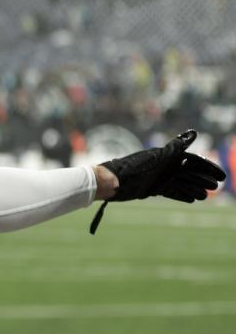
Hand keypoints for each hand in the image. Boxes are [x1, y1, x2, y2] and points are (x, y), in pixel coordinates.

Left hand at [101, 130, 224, 202]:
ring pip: (181, 183)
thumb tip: (193, 133)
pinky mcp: (152, 188)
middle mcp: (165, 167)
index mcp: (167, 157)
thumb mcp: (158, 157)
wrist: (113, 182)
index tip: (221, 176)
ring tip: (206, 195)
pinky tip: (192, 199)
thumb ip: (176, 146)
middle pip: (188, 173)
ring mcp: (159, 178)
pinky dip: (181, 195)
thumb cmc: (135, 168)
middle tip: (216, 186)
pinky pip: (170, 192)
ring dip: (194, 188)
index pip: (193, 161)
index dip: (207, 167)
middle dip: (202, 179)